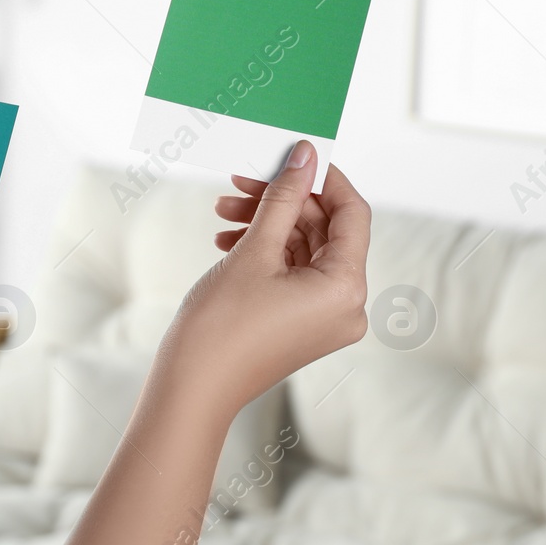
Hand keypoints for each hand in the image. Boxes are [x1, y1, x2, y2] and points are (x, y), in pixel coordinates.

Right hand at [156, 141, 370, 421]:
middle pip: (325, 230)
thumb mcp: (254, 250)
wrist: (193, 388)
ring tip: (224, 210)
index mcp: (346, 288)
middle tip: (242, 180)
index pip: (352, 213)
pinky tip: (228, 240)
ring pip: (304, 248)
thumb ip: (284, 198)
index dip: (324, 179)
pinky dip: (266, 251)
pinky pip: (294, 272)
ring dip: (267, 223)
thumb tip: (305, 156)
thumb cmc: (222, 326)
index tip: (293, 156)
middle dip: (283, 201)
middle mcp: (347, 306)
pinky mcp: (304, 323)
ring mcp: (326, 318)